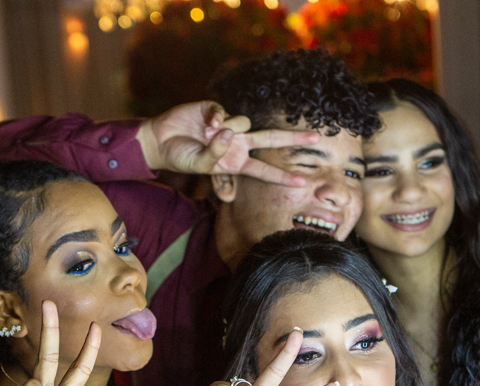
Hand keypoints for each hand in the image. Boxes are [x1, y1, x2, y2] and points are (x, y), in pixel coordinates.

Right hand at [145, 101, 319, 186]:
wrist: (161, 140)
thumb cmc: (182, 158)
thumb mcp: (201, 166)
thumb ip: (216, 154)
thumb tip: (229, 134)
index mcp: (237, 162)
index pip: (264, 171)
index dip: (283, 176)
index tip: (304, 183)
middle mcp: (238, 144)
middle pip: (271, 139)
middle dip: (294, 139)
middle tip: (318, 137)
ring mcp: (229, 126)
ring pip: (244, 122)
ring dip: (228, 129)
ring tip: (207, 135)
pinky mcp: (217, 109)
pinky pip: (225, 112)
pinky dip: (216, 119)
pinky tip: (204, 125)